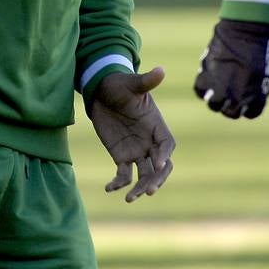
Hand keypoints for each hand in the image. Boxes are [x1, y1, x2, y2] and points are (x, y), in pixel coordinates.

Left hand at [89, 67, 174, 201]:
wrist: (101, 91)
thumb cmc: (120, 84)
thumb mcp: (132, 84)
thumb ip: (146, 81)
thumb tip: (160, 70)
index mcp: (156, 125)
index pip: (166, 144)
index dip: (164, 155)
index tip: (157, 164)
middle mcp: (149, 141)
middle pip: (160, 166)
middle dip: (156, 179)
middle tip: (149, 190)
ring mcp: (136, 150)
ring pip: (144, 175)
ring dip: (140, 187)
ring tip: (130, 198)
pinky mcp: (121, 156)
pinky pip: (123, 175)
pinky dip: (119, 183)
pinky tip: (109, 188)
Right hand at [193, 19, 268, 118]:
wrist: (249, 28)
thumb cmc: (263, 43)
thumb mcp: (268, 67)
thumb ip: (258, 84)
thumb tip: (248, 89)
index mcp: (257, 97)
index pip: (251, 113)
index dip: (248, 106)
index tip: (246, 97)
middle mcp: (238, 97)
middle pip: (231, 113)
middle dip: (230, 105)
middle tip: (229, 92)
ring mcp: (221, 87)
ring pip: (213, 104)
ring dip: (215, 98)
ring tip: (216, 86)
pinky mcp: (207, 74)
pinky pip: (199, 89)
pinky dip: (202, 85)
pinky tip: (207, 77)